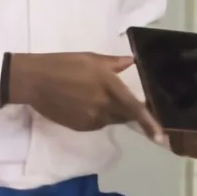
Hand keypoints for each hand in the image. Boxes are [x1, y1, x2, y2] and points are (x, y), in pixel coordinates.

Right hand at [9, 52, 163, 141]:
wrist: (34, 80)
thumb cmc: (63, 64)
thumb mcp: (91, 58)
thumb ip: (115, 64)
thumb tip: (131, 62)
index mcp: (109, 87)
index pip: (135, 109)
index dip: (150, 124)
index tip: (162, 137)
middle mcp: (103, 107)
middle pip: (125, 116)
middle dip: (130, 111)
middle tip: (124, 100)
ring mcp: (91, 119)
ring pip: (111, 120)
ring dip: (112, 112)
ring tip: (95, 96)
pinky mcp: (80, 127)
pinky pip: (97, 124)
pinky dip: (98, 116)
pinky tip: (84, 103)